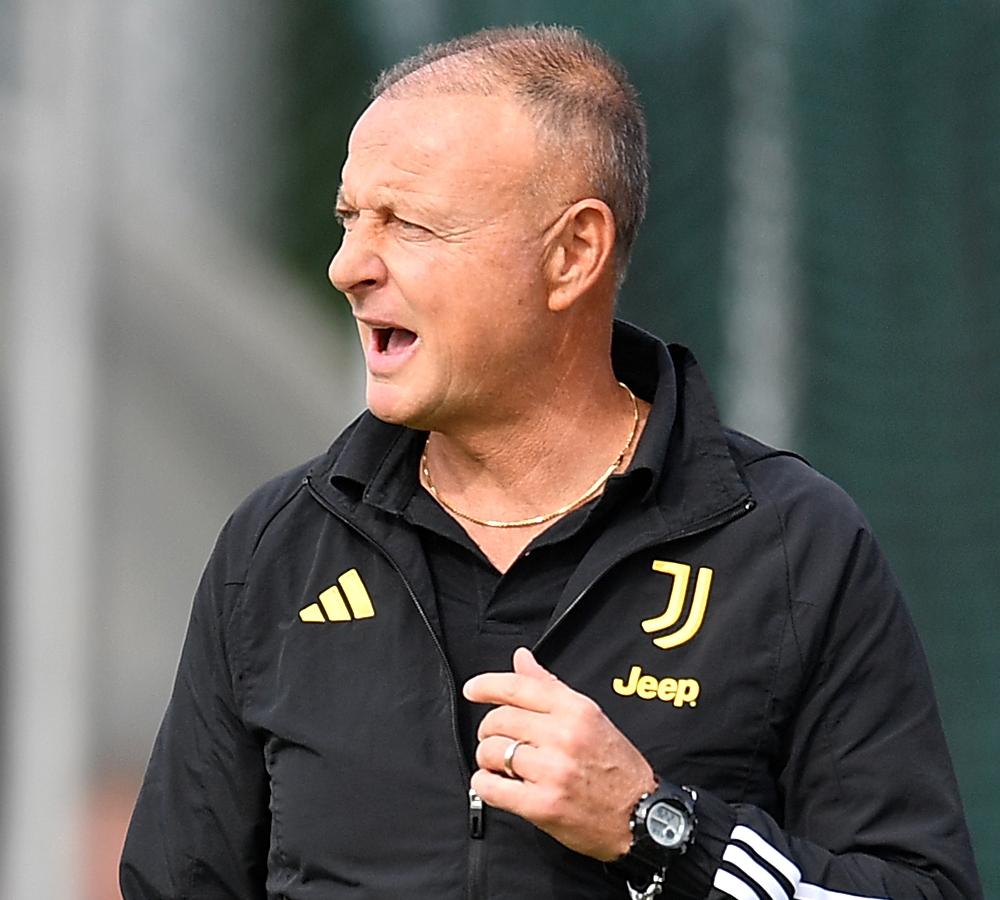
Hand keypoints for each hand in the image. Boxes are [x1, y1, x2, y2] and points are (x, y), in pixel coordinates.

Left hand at [463, 647, 655, 860]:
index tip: (472, 689)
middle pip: (499, 720)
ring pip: (492, 752)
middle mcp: (563, 736)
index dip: (487, 685)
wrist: (641, 816)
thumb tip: (522, 658)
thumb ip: (550, 687)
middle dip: (490, 730)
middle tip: (498, 739)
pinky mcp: (542, 805)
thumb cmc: (617, 767)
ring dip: (488, 759)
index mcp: (576, 710)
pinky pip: (491, 788)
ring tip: (502, 765)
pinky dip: (486, 785)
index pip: (518, 688)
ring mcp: (552, 771)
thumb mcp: (590, 717)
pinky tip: (497, 784)